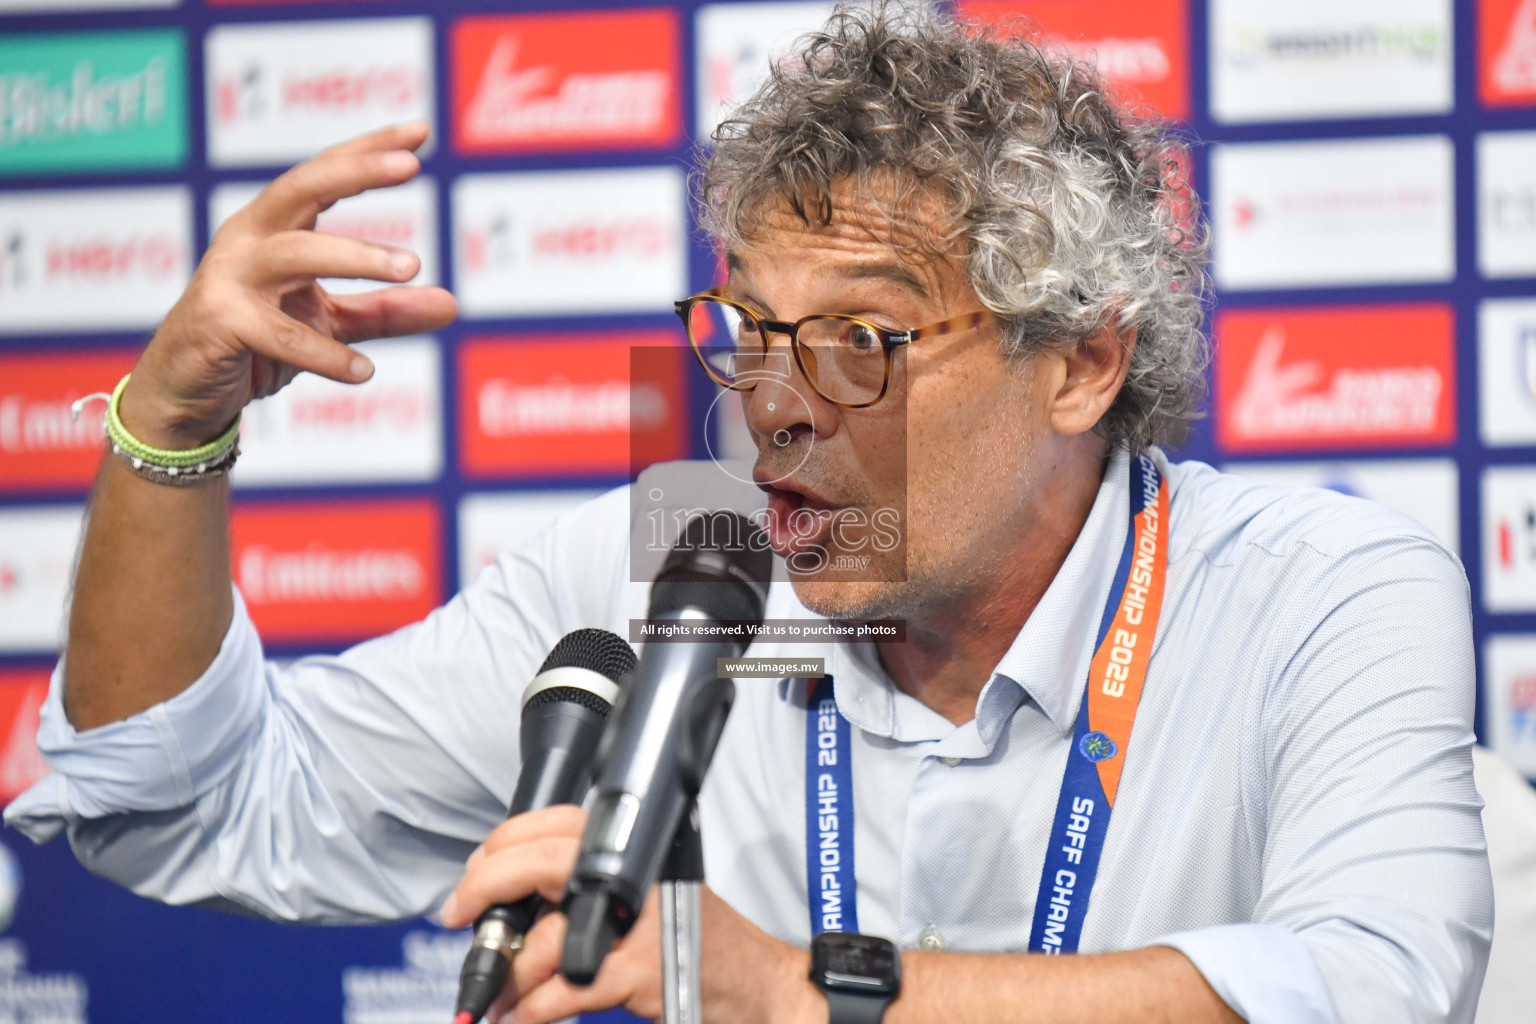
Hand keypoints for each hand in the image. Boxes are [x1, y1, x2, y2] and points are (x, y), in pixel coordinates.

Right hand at [119, 120, 456, 448]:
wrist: (187, 393)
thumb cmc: (255, 344)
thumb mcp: (329, 323)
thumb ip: (386, 311)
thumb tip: (453, 305)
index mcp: (273, 227)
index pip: (324, 176)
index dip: (369, 150)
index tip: (421, 131)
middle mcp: (248, 240)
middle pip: (301, 188)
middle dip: (355, 172)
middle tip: (411, 166)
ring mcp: (228, 278)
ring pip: (295, 253)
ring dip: (355, 255)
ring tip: (412, 266)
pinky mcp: (219, 322)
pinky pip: (279, 334)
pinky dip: (326, 353)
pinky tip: (365, 371)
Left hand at [441, 806, 820, 1023]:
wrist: (756, 985)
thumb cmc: (695, 942)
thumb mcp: (639, 900)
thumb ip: (581, 893)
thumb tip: (504, 905)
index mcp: (630, 849)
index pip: (549, 826)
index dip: (496, 852)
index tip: (468, 885)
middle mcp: (634, 872)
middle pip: (537, 863)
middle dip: (484, 894)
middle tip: (462, 924)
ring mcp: (638, 921)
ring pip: (543, 940)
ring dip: (507, 978)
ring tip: (496, 1001)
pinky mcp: (641, 970)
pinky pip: (563, 990)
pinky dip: (533, 1010)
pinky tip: (526, 1018)